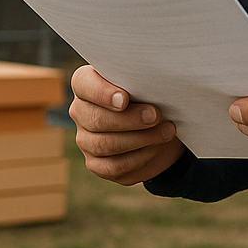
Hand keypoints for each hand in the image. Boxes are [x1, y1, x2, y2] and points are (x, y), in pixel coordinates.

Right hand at [69, 65, 185, 184]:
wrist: (156, 125)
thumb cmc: (147, 94)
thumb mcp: (144, 83)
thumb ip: (139, 81)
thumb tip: (150, 88)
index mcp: (86, 84)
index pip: (83, 84)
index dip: (102, 93)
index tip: (125, 99)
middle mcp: (80, 111)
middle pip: (97, 119)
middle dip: (130, 119)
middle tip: (156, 115)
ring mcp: (85, 140)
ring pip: (106, 144)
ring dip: (141, 139)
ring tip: (167, 131)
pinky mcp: (96, 164)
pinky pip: (114, 165)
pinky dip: (139, 157)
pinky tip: (156, 147)